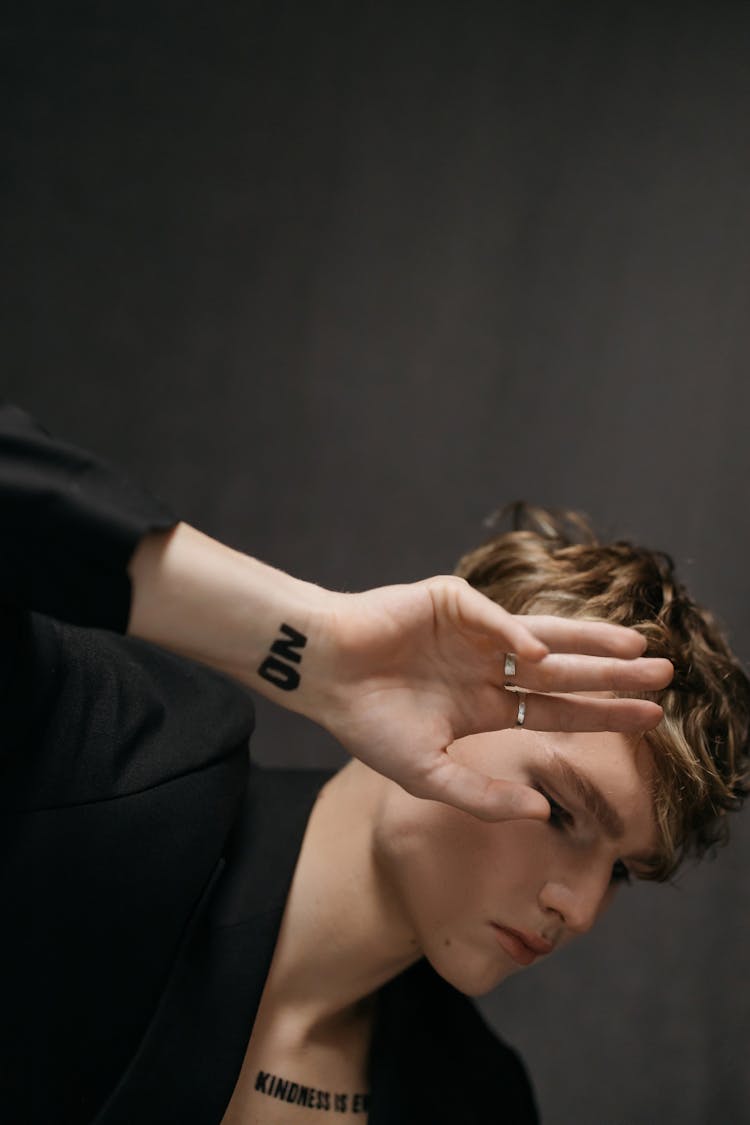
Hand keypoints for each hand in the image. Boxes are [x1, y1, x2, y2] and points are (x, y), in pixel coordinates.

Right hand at [306, 576, 672, 820]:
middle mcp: (487, 668)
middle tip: (666, 677)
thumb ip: (481, 795)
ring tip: (638, 647)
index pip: (555, 710)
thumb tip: (541, 813)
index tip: (650, 720)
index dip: (601, 715)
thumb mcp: (427, 773)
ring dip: (589, 642)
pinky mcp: (448, 602)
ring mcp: (472, 634)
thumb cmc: (366, 722)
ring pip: (543, 637)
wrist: (320, 672)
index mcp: (484, 706)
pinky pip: (491, 618)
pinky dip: (513, 634)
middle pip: (563, 673)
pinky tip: (540, 654)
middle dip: (612, 676)